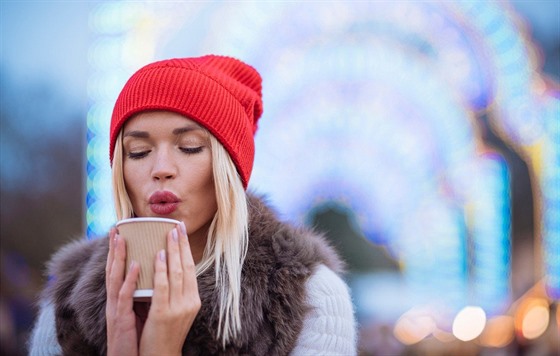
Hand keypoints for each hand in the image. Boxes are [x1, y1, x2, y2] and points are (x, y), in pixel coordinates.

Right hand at [106, 227, 140, 355]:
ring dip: (119, 256)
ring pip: (115, 278)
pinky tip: (136, 265)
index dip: (119, 251)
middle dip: (115, 247)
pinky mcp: (121, 318)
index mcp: (121, 298)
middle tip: (116, 226)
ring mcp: (116, 309)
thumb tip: (153, 276)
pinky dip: (130, 279)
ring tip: (122, 238)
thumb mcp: (139, 311)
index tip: (122, 231)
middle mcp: (116, 300)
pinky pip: (125, 296)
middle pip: (114, 268)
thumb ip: (142, 293)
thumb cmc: (136, 337)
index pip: (119, 269)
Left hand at [139, 222, 200, 354]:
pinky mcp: (163, 313)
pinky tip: (157, 255)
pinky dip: (161, 268)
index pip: (191, 268)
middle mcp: (189, 301)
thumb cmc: (164, 334)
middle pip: (186, 266)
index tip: (182, 231)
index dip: (186, 249)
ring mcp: (178, 308)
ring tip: (168, 233)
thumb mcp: (176, 311)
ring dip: (172, 250)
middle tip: (176, 225)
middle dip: (181, 244)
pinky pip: (163, 286)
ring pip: (177, 272)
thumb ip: (175, 292)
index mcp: (193, 300)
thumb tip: (168, 268)